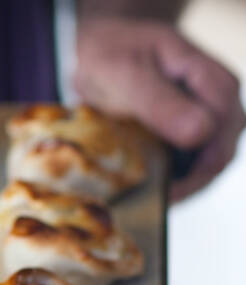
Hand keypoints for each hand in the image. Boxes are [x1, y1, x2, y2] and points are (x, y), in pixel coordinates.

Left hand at [74, 17, 244, 200]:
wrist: (100, 45)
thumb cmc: (112, 52)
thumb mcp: (127, 74)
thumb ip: (160, 102)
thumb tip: (201, 133)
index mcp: (213, 83)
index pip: (220, 140)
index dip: (195, 174)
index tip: (160, 193)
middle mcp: (218, 104)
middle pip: (216, 159)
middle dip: (184, 185)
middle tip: (146, 203)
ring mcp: (205, 119)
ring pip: (202, 166)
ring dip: (174, 185)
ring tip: (141, 197)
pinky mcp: (186, 132)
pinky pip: (185, 163)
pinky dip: (166, 177)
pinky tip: (142, 186)